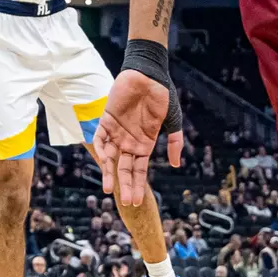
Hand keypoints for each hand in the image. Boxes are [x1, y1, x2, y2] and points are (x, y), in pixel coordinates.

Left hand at [94, 70, 182, 207]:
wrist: (149, 74)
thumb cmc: (162, 95)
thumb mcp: (173, 121)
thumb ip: (175, 142)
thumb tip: (177, 165)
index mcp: (145, 144)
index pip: (139, 170)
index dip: (138, 185)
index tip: (137, 201)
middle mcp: (129, 141)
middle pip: (125, 168)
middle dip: (126, 185)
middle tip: (126, 202)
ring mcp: (117, 132)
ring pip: (110, 157)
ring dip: (109, 173)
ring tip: (109, 188)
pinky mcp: (106, 120)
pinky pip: (100, 137)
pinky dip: (100, 149)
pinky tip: (103, 161)